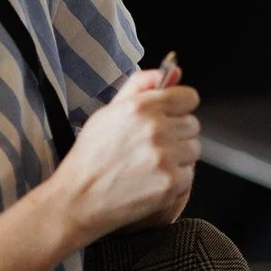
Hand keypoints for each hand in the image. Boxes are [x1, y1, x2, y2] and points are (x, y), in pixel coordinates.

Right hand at [44, 69, 198, 246]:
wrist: (78, 200)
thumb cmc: (90, 157)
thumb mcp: (108, 112)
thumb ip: (140, 86)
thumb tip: (174, 71)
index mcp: (141, 107)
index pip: (189, 97)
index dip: (180, 108)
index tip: (170, 117)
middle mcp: (156, 129)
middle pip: (193, 125)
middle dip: (177, 134)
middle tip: (151, 148)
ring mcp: (165, 157)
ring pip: (193, 150)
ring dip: (178, 158)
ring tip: (149, 166)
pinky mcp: (171, 183)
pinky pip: (190, 175)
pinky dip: (175, 180)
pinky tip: (151, 182)